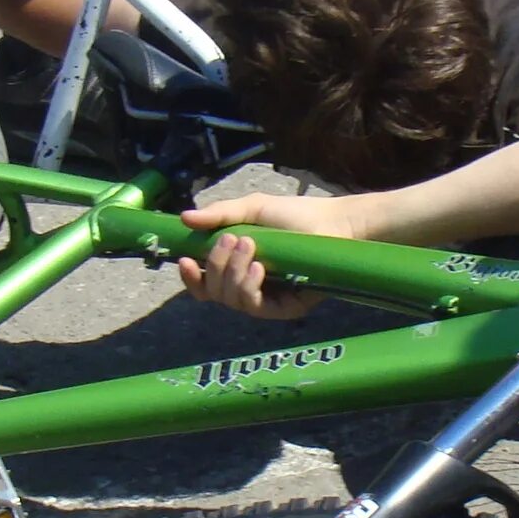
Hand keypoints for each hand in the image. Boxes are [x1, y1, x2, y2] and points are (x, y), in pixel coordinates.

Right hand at [176, 194, 369, 319]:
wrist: (334, 223)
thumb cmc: (296, 216)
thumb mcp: (253, 209)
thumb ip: (220, 214)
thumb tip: (184, 218)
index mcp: (237, 268)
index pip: (205, 284)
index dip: (191, 278)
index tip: (186, 260)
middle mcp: (250, 287)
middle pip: (214, 293)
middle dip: (216, 266)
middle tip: (232, 239)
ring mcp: (268, 300)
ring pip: (231, 300)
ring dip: (233, 272)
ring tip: (249, 245)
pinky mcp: (287, 309)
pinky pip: (256, 307)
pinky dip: (249, 287)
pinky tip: (258, 268)